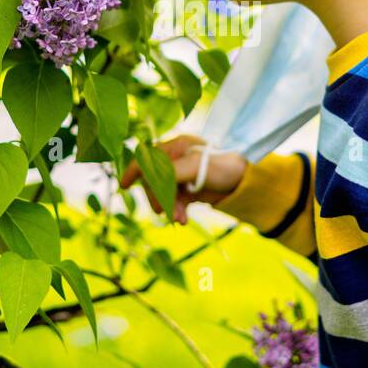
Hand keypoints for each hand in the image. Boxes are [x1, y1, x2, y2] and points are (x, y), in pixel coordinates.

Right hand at [117, 132, 247, 223]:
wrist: (244, 182)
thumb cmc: (222, 166)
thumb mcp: (195, 166)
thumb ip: (170, 172)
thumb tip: (150, 180)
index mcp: (176, 147)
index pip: (147, 157)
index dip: (133, 170)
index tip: (123, 185)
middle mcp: (176, 160)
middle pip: (153, 180)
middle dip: (158, 197)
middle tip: (164, 212)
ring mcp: (181, 175)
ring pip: (163, 194)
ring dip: (169, 207)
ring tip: (179, 220)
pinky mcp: (187, 190)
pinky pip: (174, 201)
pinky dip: (176, 210)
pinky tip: (183, 219)